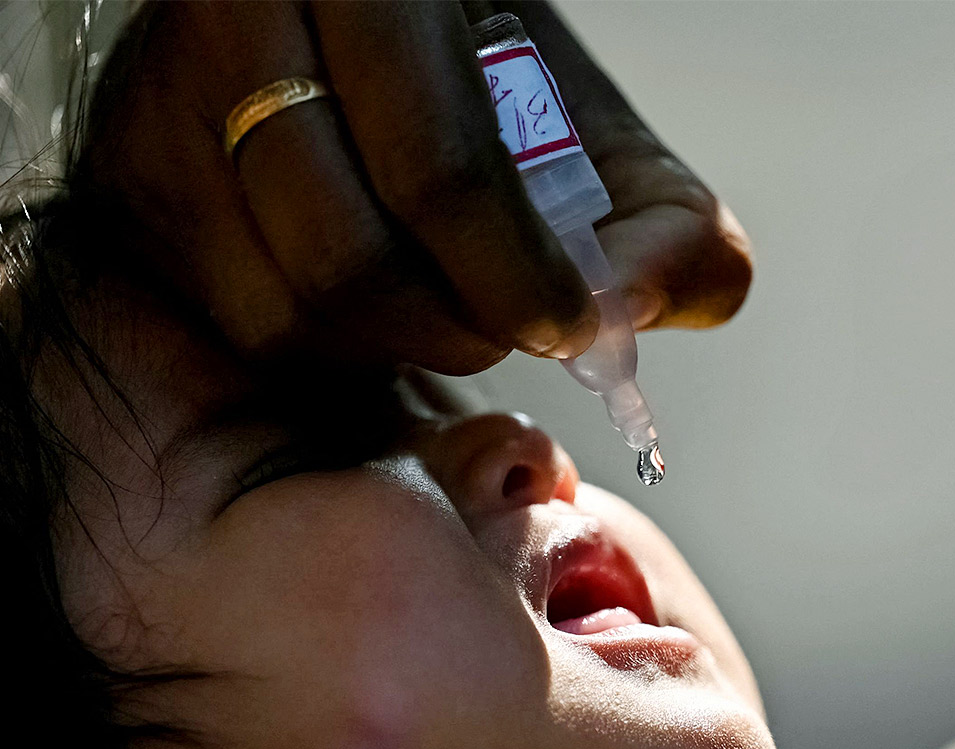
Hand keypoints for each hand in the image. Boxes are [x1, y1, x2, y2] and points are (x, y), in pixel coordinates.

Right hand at [76, 1, 750, 374]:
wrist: (365, 42)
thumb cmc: (490, 95)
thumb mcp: (597, 138)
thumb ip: (664, 218)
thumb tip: (641, 308)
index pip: (441, 169)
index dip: (516, 276)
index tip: (568, 323)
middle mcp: (240, 24)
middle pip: (351, 263)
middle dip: (456, 328)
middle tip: (509, 325)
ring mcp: (163, 108)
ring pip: (284, 313)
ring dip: (390, 349)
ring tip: (444, 309)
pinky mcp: (129, 181)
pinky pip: (236, 323)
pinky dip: (326, 346)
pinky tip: (370, 302)